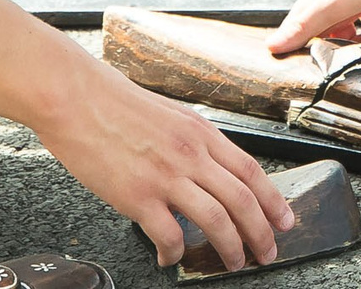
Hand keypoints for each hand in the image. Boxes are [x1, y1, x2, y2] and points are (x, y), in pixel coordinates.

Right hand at [30, 55, 294, 270]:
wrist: (76, 97)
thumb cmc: (116, 104)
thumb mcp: (171, 116)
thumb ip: (194, 144)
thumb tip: (211, 172)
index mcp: (201, 132)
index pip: (252, 171)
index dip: (273, 201)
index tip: (284, 221)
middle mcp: (191, 153)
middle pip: (242, 200)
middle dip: (261, 233)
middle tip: (267, 253)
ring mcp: (166, 176)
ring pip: (217, 221)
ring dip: (231, 248)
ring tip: (233, 263)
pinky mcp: (138, 196)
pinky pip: (169, 236)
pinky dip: (175, 253)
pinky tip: (171, 258)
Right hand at [268, 0, 360, 54]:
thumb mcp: (329, 6)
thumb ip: (301, 28)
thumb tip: (270, 46)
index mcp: (311, 9)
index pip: (300, 43)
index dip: (317, 56)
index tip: (335, 58)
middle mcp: (326, 6)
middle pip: (334, 44)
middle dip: (353, 46)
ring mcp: (347, 3)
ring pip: (356, 35)